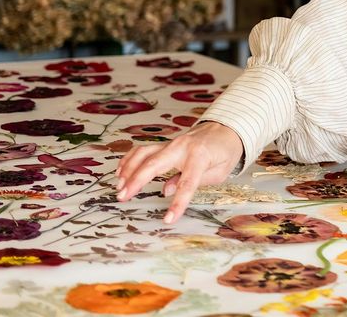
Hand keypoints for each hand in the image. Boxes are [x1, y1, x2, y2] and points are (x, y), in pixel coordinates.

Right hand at [115, 121, 243, 223]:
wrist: (226, 128)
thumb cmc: (224, 152)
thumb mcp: (220, 171)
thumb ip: (196, 181)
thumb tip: (168, 190)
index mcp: (200, 156)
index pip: (187, 182)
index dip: (178, 202)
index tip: (168, 218)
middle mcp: (182, 147)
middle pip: (155, 163)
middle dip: (136, 180)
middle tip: (123, 197)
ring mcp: (171, 143)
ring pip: (144, 153)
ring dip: (129, 169)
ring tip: (119, 187)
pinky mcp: (165, 144)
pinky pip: (143, 149)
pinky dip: (130, 159)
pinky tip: (121, 171)